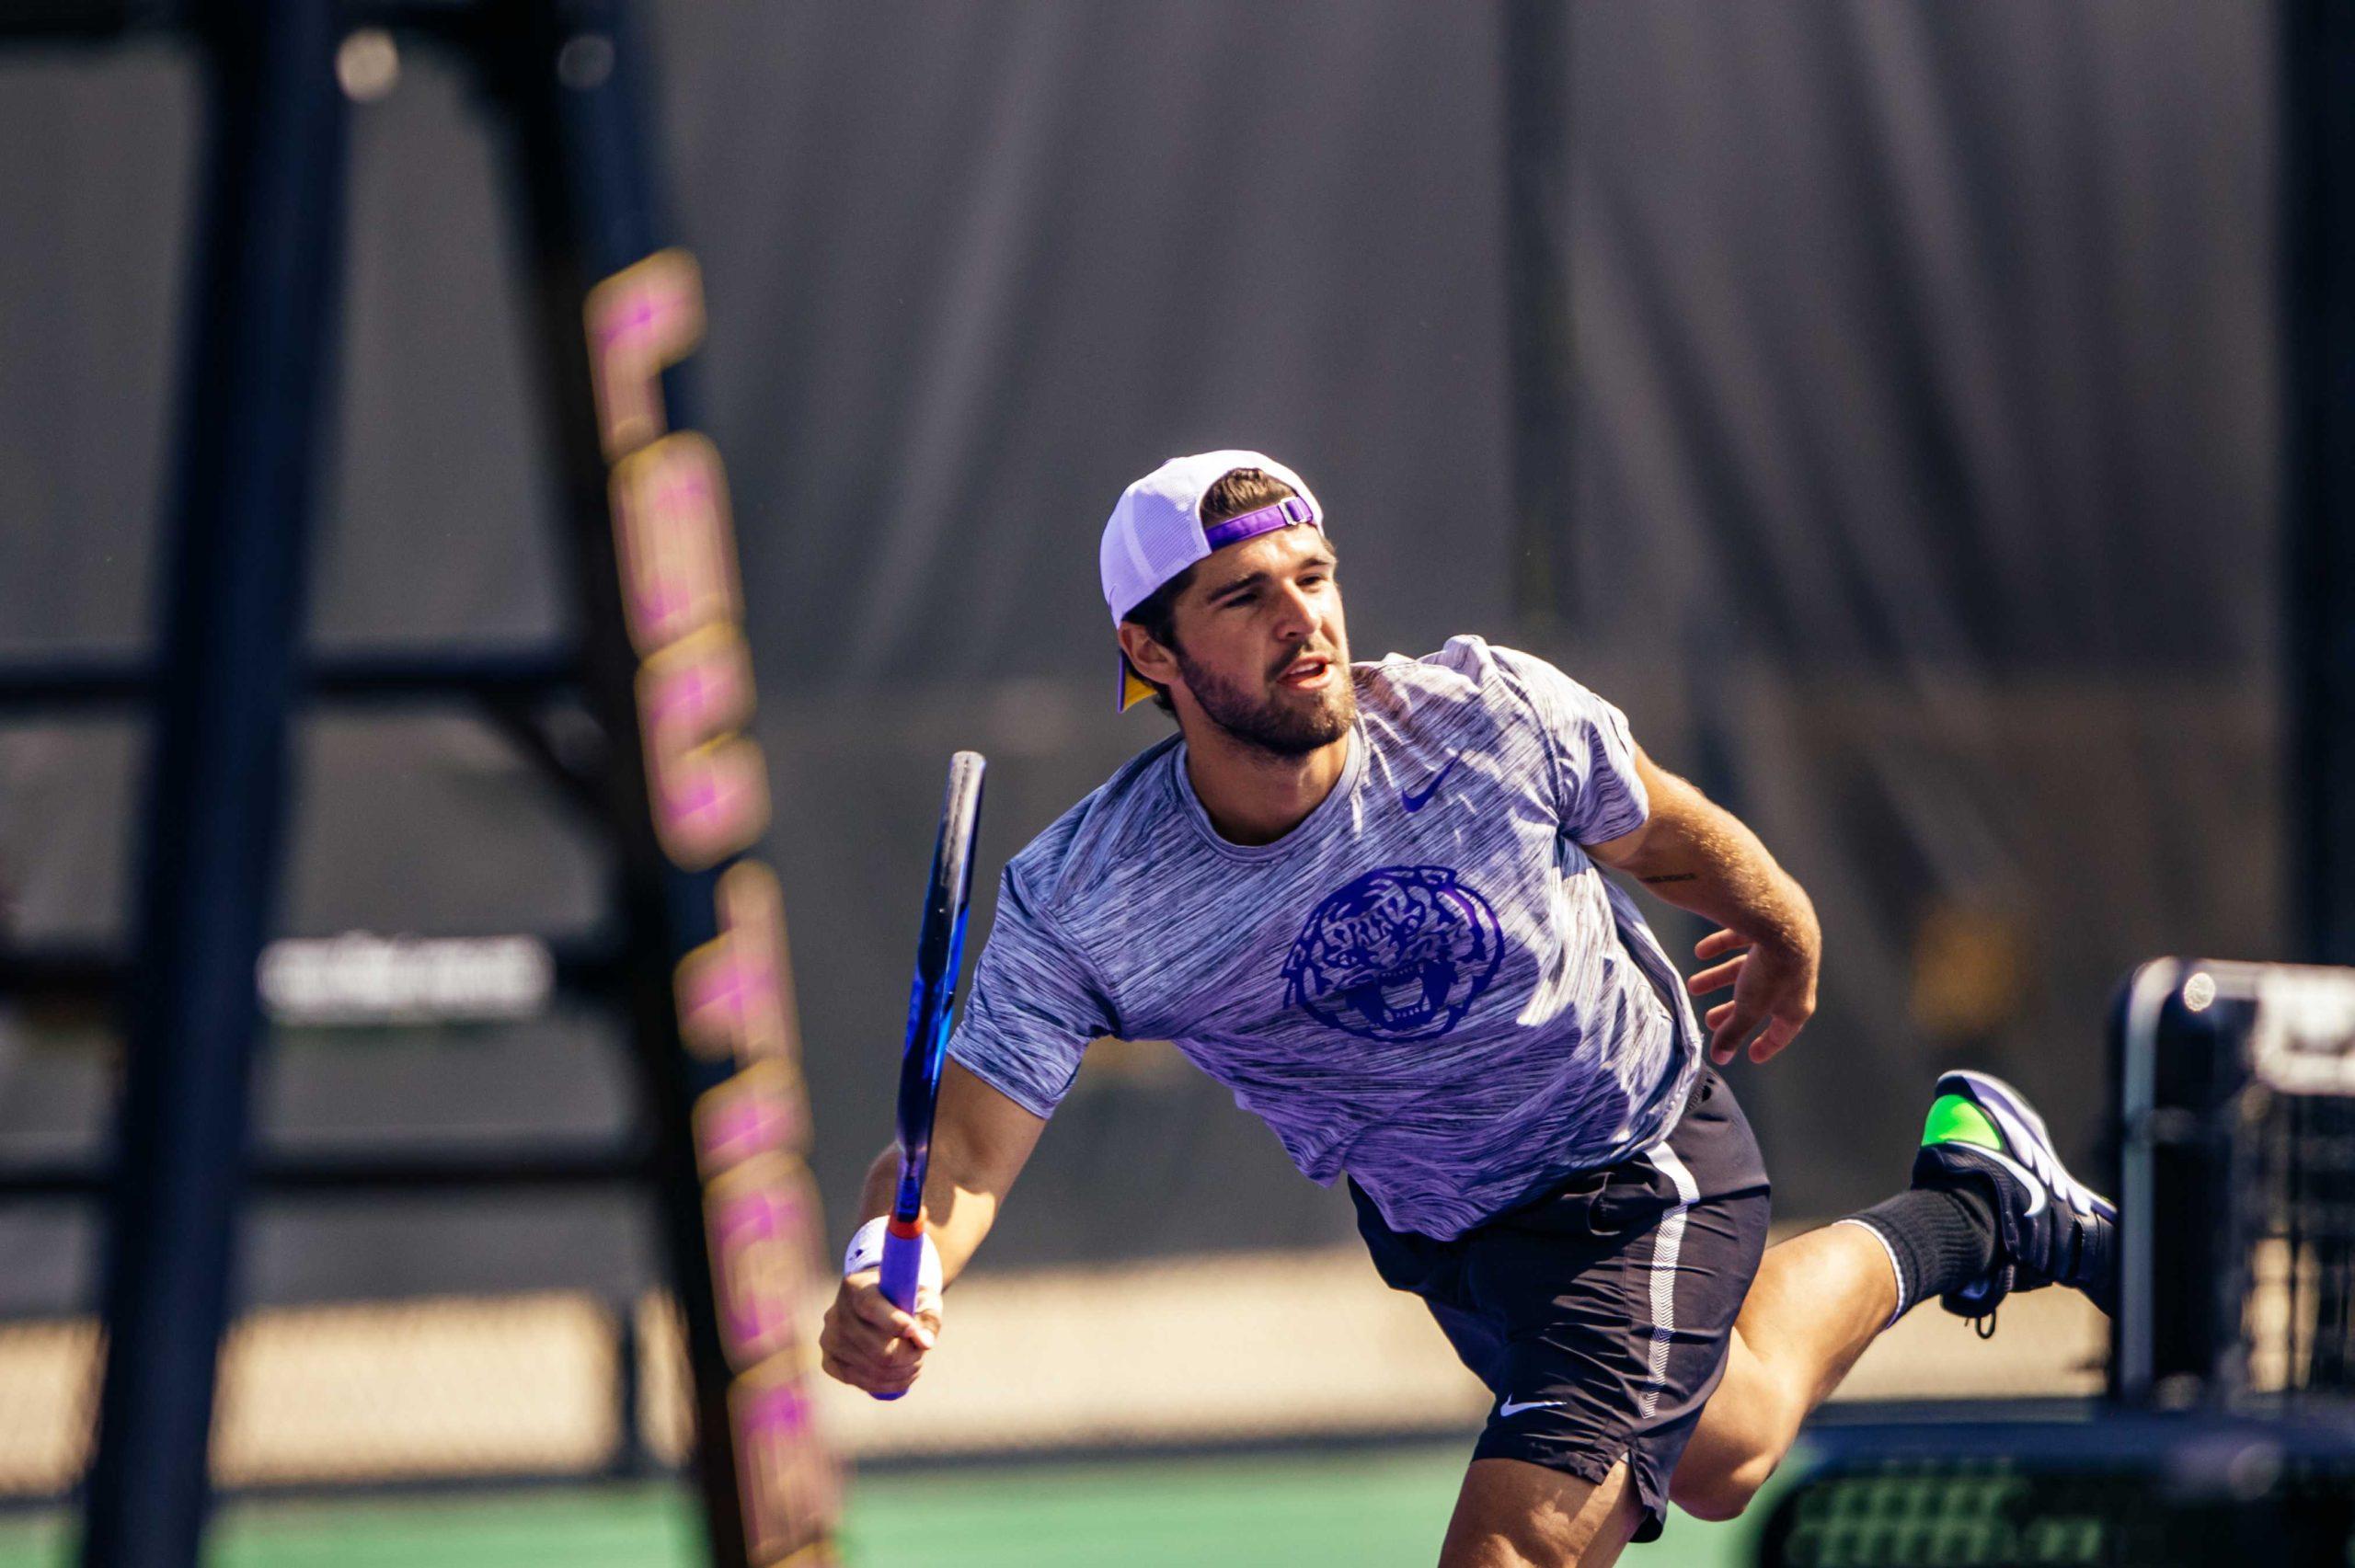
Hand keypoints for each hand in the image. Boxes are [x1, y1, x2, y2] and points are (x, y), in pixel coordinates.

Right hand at [819, 1269, 940, 1396]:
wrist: (873, 1303)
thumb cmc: (903, 1298)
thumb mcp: (922, 1298)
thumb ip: (928, 1318)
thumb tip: (925, 1343)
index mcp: (856, 1287)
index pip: (871, 1307)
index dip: (895, 1322)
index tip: (914, 1331)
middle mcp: (836, 1314)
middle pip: (880, 1351)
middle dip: (910, 1356)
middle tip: (921, 1350)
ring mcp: (829, 1340)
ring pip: (875, 1371)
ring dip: (904, 1372)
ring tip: (915, 1361)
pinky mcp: (829, 1362)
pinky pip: (863, 1383)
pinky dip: (889, 1384)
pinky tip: (902, 1374)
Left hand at [1686, 924, 1817, 1065]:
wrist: (1781, 921)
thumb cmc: (1771, 972)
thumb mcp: (1748, 1008)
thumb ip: (1733, 1033)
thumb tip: (1719, 1058)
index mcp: (1796, 1004)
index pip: (1783, 1031)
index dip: (1767, 1045)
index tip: (1752, 1055)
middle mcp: (1793, 978)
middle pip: (1759, 999)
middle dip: (1733, 1011)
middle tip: (1709, 1019)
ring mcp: (1782, 951)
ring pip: (1747, 969)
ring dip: (1719, 977)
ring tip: (1693, 986)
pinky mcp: (1769, 927)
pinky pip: (1742, 938)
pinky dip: (1721, 946)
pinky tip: (1701, 951)